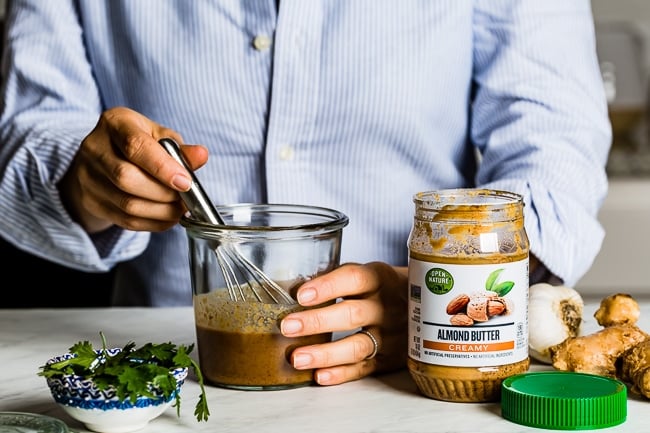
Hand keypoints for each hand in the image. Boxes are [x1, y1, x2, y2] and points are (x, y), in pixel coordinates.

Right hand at [58, 107, 208, 232]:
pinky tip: (168, 217)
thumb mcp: (159, 136)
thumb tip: (201, 155)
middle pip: (127, 178)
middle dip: (164, 193)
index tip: (186, 182)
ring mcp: (88, 177)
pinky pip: (125, 220)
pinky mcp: (91, 201)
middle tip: (185, 197)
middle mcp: (95, 148)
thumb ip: (180, 149)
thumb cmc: (138, 144)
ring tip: (180, 208)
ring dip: (162, 211)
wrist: (103, 159)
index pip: (136, 146)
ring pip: (127, 204)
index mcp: (115, 123)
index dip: (163, 168)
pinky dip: (153, 222)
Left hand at [280, 262, 407, 384]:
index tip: (300, 294)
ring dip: (326, 353)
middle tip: (288, 326)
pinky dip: (341, 374)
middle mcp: (388, 307)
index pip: (354, 279)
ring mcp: (391, 335)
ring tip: (297, 358)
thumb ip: (338, 278)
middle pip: (353, 315)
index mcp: (380, 278)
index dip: (327, 286)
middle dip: (318, 321)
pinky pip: (365, 369)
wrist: (429, 306)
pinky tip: (320, 376)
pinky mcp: (390, 358)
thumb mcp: (369, 273)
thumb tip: (294, 286)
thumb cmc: (384, 287)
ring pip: (358, 346)